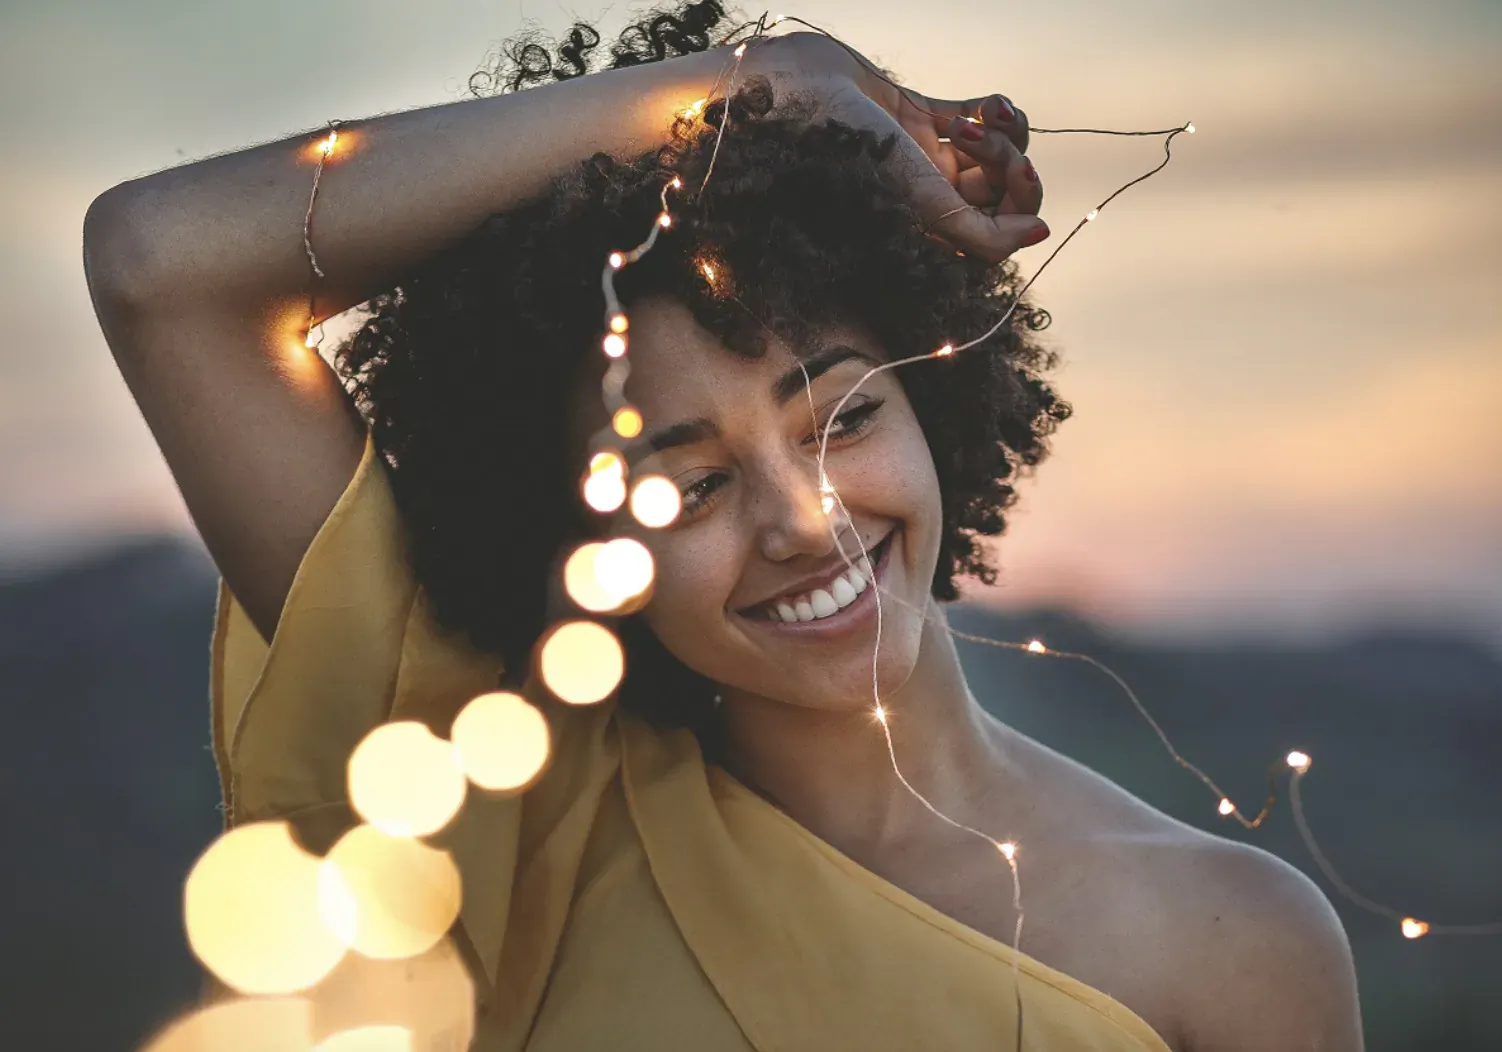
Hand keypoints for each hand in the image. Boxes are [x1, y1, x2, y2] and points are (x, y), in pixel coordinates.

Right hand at [745, 32, 1046, 260]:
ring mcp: (924, 153)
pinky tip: (986, 103)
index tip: (1019, 175)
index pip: (997, 232)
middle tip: (998, 149)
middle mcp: (927, 195)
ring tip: (978, 117)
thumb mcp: (922, 202)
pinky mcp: (918, 114)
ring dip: (1001, 132)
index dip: (1020, 207)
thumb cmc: (847, 151)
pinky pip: (976, 116)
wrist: (798, 93)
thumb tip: (1040, 235)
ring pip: (995, 150)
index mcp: (925, 225)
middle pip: (1001, 192)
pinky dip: (993, 108)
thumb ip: (982, 232)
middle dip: (1011, 166)